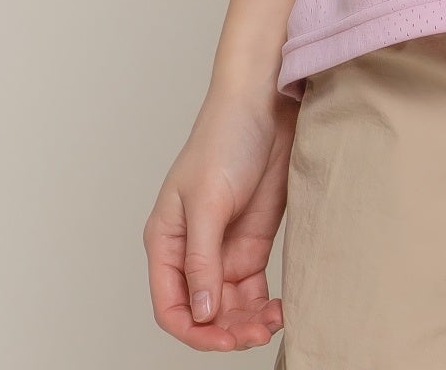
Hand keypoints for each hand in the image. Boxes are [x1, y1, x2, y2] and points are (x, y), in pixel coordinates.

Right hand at [144, 84, 296, 350]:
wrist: (266, 107)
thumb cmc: (225, 139)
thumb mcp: (208, 200)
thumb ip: (202, 259)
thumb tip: (202, 312)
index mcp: (166, 242)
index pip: (170, 304)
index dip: (193, 330)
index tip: (222, 340)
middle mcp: (192, 252)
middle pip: (202, 312)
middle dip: (225, 331)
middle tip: (254, 335)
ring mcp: (223, 249)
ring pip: (229, 307)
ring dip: (246, 323)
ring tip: (271, 323)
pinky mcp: (251, 243)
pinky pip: (253, 290)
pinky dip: (263, 306)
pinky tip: (279, 309)